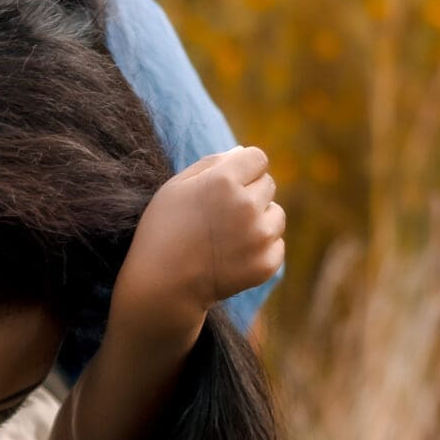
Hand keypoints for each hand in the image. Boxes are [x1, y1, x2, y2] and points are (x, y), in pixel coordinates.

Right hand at [110, 144, 284, 336]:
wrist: (162, 287)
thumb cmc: (163, 231)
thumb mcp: (175, 187)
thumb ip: (211, 163)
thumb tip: (241, 153)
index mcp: (223, 180)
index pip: (258, 158)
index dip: (243, 169)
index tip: (228, 185)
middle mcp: (246, 205)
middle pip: (268, 184)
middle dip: (250, 194)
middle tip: (222, 216)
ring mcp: (259, 237)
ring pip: (276, 214)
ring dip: (259, 221)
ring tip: (229, 237)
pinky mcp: (266, 264)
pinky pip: (277, 244)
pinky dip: (261, 249)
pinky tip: (234, 256)